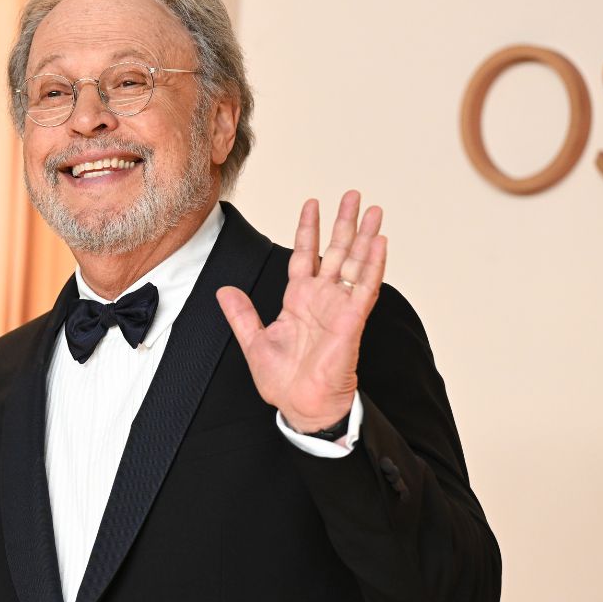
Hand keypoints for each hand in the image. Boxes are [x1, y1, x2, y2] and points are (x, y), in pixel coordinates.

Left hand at [216, 191, 385, 433]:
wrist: (300, 405)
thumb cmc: (283, 381)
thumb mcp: (253, 341)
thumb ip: (241, 314)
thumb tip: (223, 291)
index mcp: (299, 300)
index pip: (305, 255)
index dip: (308, 229)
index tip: (312, 202)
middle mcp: (322, 299)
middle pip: (336, 251)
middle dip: (345, 223)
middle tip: (354, 195)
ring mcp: (339, 306)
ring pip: (355, 263)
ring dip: (365, 236)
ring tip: (373, 210)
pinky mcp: (352, 319)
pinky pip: (365, 287)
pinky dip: (373, 264)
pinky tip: (379, 242)